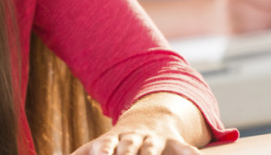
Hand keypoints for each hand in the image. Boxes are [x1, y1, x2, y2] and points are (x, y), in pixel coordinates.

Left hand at [71, 130, 200, 154]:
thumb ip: (80, 154)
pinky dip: (190, 154)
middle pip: (129, 149)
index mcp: (112, 141)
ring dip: (151, 154)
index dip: (103, 153)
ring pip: (153, 149)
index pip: (105, 148)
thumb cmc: (117, 141)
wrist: (149, 118)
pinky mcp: (175, 143)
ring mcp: (154, 140)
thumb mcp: (98, 145)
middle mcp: (133, 139)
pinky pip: (184, 148)